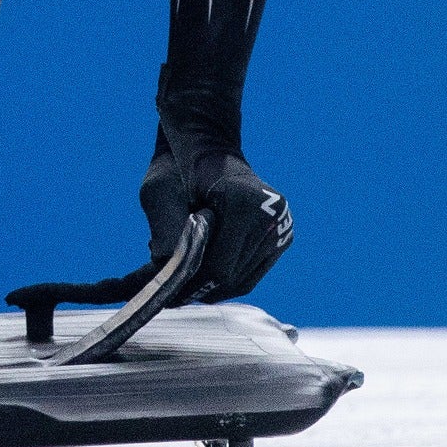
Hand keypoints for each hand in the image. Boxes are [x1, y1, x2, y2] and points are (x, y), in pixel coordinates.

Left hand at [139, 135, 293, 303]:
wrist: (211, 150)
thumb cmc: (182, 170)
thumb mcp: (163, 196)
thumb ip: (167, 236)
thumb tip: (167, 277)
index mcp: (244, 204)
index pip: (219, 267)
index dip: (194, 284)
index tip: (171, 294)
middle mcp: (270, 216)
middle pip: (234, 277)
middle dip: (203, 288)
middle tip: (176, 297)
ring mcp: (282, 226)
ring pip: (244, 280)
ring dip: (217, 287)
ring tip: (191, 287)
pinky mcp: (284, 234)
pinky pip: (254, 272)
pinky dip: (231, 278)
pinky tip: (210, 278)